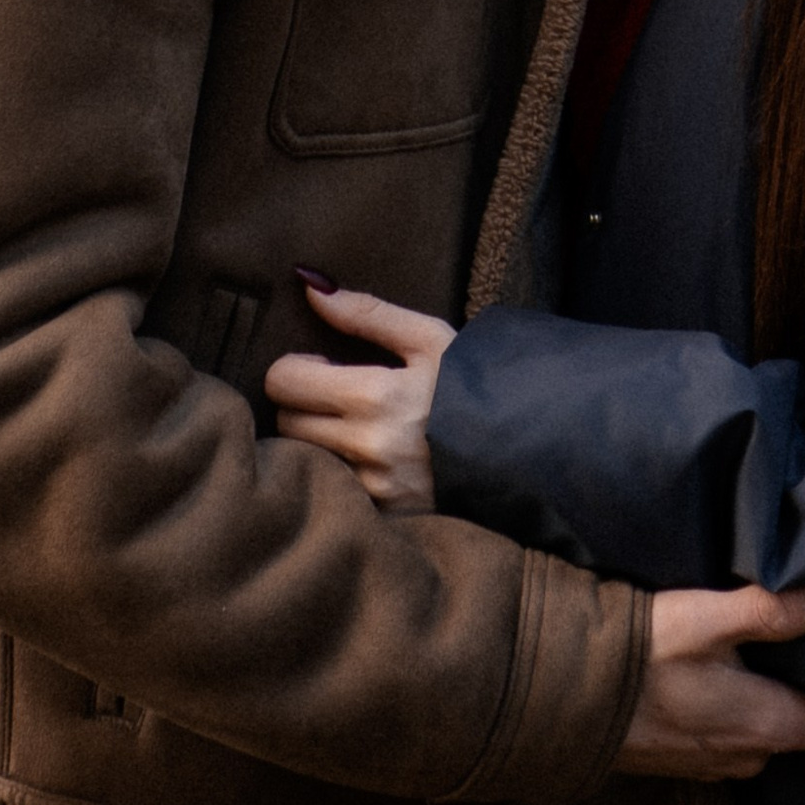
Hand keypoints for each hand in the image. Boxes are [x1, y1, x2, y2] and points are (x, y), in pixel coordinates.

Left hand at [265, 280, 453, 510]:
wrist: (520, 456)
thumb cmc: (472, 388)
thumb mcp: (429, 339)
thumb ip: (366, 313)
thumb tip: (310, 286)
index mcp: (375, 397)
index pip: (284, 381)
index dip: (297, 367)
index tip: (324, 367)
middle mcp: (367, 449)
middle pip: (284, 423)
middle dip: (301, 404)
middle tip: (337, 397)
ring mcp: (372, 491)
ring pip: (303, 459)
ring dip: (316, 440)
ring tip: (353, 428)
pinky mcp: (379, 518)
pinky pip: (332, 490)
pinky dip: (337, 473)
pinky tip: (368, 461)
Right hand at [615, 583, 804, 780]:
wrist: (559, 699)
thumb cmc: (637, 657)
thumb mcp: (706, 619)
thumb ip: (773, 609)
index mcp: (770, 724)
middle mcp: (751, 755)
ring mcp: (716, 764)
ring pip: (773, 733)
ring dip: (790, 705)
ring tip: (800, 662)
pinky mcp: (686, 759)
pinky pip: (736, 735)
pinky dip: (751, 711)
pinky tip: (739, 679)